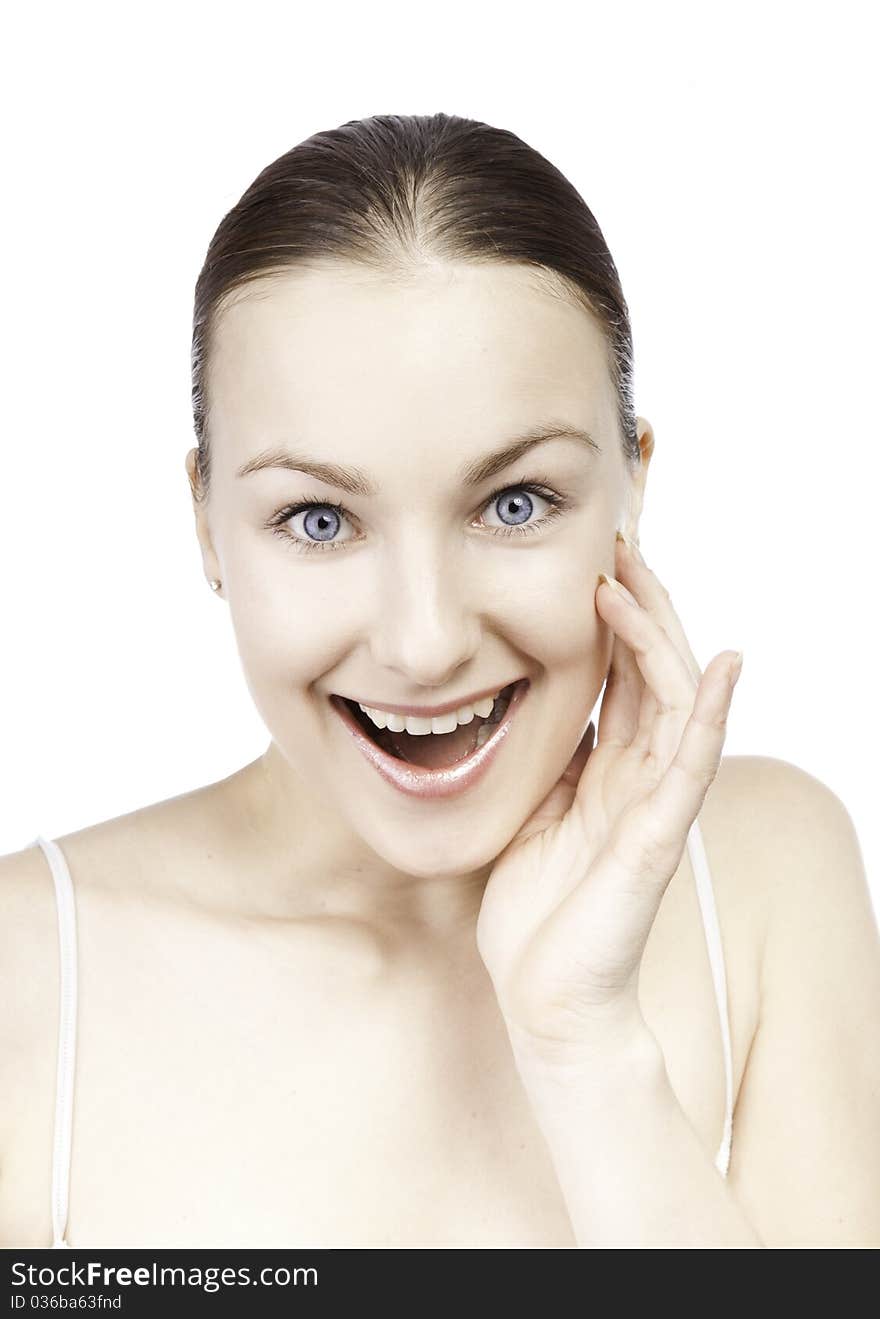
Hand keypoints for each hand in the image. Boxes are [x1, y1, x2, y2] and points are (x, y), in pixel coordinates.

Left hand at [476, 530, 742, 1068]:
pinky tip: (726, 665)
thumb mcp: (529, 813)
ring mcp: (654, 805)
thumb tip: (533, 701)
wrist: (544, 999)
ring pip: (675, 701)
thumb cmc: (536, 913)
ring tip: (631, 578)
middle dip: (639, 605)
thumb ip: (547, 760)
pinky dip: (712, 713)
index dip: (613, 618)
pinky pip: (692, 766)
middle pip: (654, 672)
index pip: (622, 676)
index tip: (592, 559)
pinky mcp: (656, 838)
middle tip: (617, 542)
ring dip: (657, 635)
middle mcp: (639, 778)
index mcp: (606, 770)